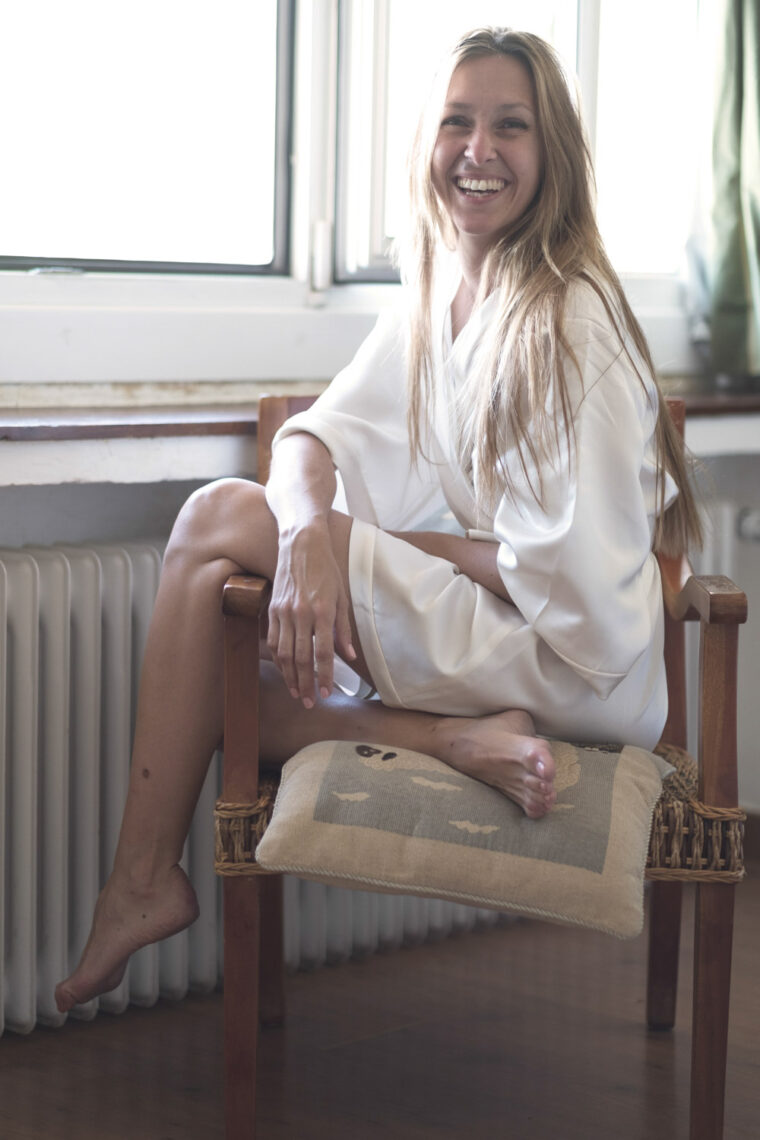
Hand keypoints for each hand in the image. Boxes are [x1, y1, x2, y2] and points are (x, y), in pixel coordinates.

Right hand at [267, 520, 354, 706]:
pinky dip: (278, 660)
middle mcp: (300, 614)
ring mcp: (283, 612)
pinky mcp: (272, 609)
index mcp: (321, 611)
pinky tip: (285, 671)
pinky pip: (273, 641)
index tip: (326, 693)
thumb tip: (348, 656)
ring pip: (284, 654)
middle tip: (309, 703)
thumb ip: (343, 629)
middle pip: (301, 659)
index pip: (322, 654)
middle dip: (305, 684)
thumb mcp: (342, 596)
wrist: (301, 542)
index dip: (324, 677)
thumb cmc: (326, 569)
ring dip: (290, 676)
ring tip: (296, 693)